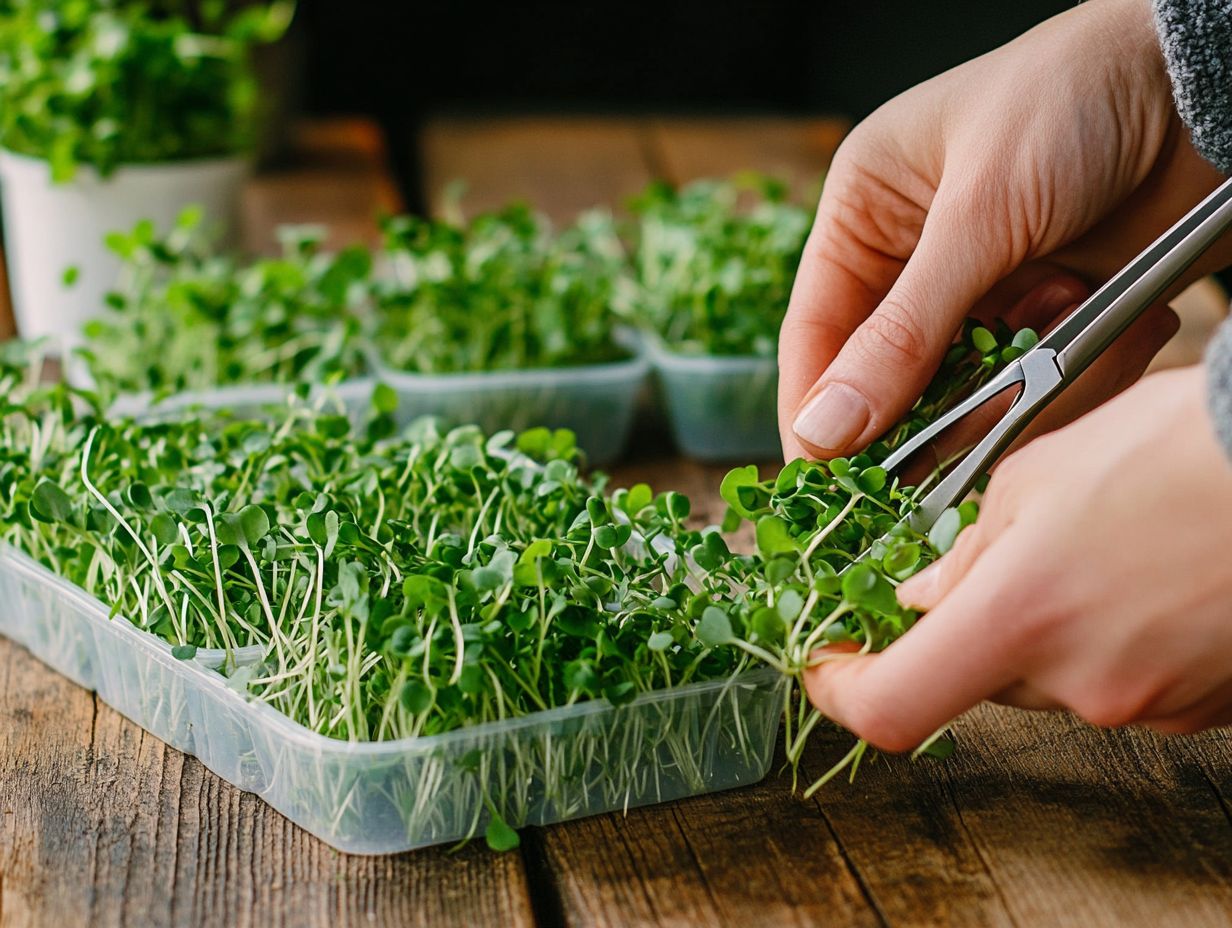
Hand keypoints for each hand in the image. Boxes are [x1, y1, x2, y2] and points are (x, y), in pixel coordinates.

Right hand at [780, 0, 1226, 461]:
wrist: (1201, 85)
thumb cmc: (1072, 102)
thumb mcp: (978, 215)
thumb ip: (902, 334)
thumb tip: (823, 429)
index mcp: (864, 217)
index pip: (816, 335)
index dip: (818, 410)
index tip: (833, 478)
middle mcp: (912, 263)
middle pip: (891, 381)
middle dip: (942, 400)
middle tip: (981, 407)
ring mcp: (983, 297)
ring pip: (970, 397)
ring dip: (1021, 376)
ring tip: (1067, 303)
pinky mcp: (1046, 320)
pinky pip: (1036, 389)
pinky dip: (1076, 370)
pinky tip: (1103, 305)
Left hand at [804, 366, 1231, 749]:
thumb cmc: (1180, 444)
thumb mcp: (1038, 472)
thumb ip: (965, 549)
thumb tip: (925, 595)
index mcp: (1020, 618)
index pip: (892, 704)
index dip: (839, 688)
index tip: (825, 661)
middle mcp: (1082, 683)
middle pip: (977, 677)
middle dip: (967, 622)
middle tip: (992, 554)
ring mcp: (1152, 705)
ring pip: (1050, 677)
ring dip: (1044, 623)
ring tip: (1093, 544)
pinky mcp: (1205, 707)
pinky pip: (1122, 681)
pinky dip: (1108, 637)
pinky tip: (1142, 572)